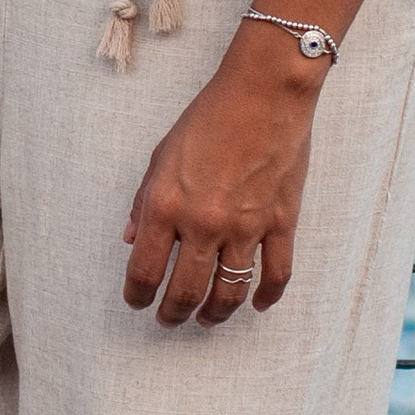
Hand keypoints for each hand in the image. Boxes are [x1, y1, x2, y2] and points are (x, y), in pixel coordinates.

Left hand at [122, 41, 322, 324]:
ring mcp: (246, 227)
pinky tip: (256, 304)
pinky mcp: (281, 224)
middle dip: (173, 313)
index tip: (137, 302)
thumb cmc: (208, 118)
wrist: (263, 94)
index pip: (145, 271)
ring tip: (206, 318)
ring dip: (215, 314)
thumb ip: (143, 202)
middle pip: (185, 292)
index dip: (137, 295)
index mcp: (166, 206)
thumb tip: (132, 240)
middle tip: (168, 319)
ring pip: (230, 293)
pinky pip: (275, 275)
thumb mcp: (161, 156)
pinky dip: (266, 297)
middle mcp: (203, 224)